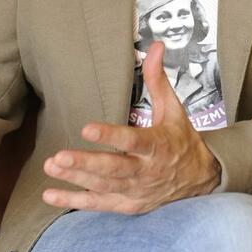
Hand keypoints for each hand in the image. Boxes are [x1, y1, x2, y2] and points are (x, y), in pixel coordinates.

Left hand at [41, 41, 221, 213]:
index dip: (110, 136)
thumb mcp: (173, 109)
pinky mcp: (128, 205)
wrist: (200, 179)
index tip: (87, 128)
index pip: (132, 141)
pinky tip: (51, 194)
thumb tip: (155, 46)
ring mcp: (136, 191)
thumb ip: (158, 79)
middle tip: (59, 156)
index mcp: (158, 145)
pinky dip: (75, 201)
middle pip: (113, 169)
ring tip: (51, 166)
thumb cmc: (181, 140)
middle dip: (86, 163)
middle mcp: (146, 171)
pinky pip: (99, 205)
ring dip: (76, 178)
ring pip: (103, 187)